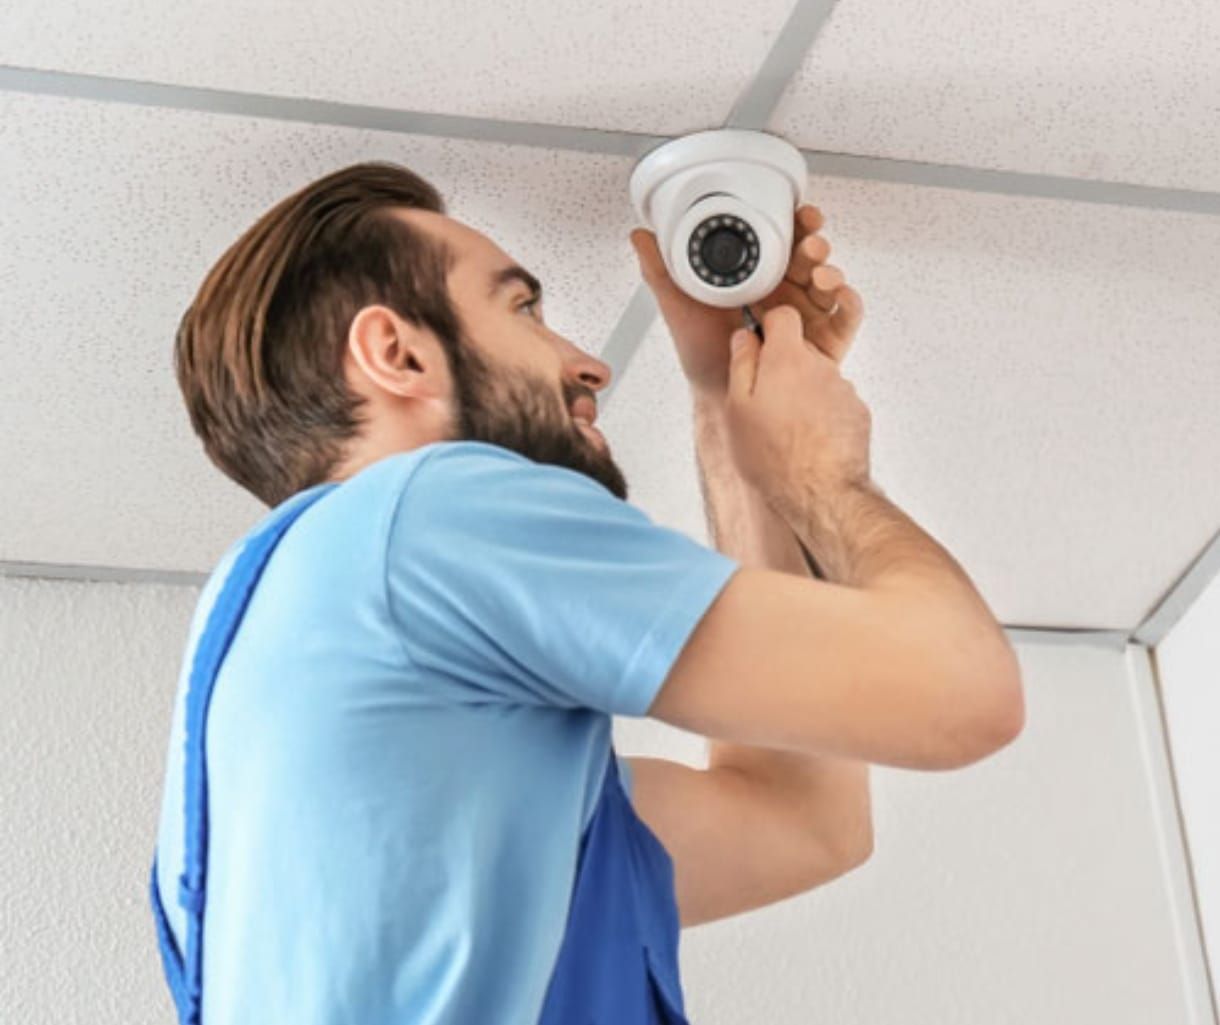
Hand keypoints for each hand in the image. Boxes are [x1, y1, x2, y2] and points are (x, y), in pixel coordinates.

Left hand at [629, 204, 864, 399]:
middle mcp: (785, 294)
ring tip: (821, 272)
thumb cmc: (702, 355)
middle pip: (810, 258)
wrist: (716, 398)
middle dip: (814, 244)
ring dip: (831, 271)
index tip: (798, 212)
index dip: (794, 223)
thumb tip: (642, 236)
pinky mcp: (822, 344)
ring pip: (828, 284)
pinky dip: (850, 303)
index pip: (783, 240)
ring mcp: (805, 317)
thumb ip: (662, 270)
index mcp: (757, 278)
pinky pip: (845, 319)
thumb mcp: (679, 307)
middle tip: (810, 243)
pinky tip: (841, 294)